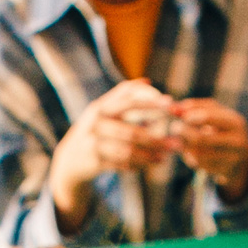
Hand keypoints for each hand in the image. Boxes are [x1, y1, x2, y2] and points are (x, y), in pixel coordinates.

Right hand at [49, 80, 179, 225]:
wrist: (70, 159)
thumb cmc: (96, 130)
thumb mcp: (104, 110)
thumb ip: (123, 95)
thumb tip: (148, 82)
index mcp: (101, 107)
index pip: (129, 101)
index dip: (151, 102)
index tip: (172, 105)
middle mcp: (96, 123)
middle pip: (131, 131)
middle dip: (156, 138)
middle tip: (176, 142)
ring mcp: (93, 143)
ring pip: (128, 151)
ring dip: (150, 155)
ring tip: (166, 157)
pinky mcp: (94, 161)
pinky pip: (122, 164)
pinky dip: (139, 164)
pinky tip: (152, 163)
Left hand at [174, 98, 247, 198]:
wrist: (240, 158)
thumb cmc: (222, 130)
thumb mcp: (213, 115)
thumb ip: (194, 109)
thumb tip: (172, 107)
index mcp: (235, 122)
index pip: (211, 117)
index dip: (192, 116)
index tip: (182, 116)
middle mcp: (237, 141)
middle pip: (202, 138)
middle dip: (185, 133)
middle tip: (173, 128)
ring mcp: (232, 159)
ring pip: (199, 154)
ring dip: (185, 148)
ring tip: (179, 141)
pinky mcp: (225, 172)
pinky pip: (201, 166)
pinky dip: (191, 159)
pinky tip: (189, 154)